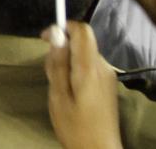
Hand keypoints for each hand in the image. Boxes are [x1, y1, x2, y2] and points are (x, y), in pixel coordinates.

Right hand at [43, 21, 125, 148]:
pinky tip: (70, 92)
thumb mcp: (58, 97)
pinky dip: (77, 71)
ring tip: (59, 87)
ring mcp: (108, 76)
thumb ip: (58, 65)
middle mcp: (102, 67)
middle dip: (63, 49)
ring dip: (68, 61)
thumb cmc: (75, 128)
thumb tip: (56, 34)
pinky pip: (90, 67)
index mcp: (89, 68)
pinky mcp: (109, 85)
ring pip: (85, 54)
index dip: (64, 27)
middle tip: (50, 73)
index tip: (46, 40)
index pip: (82, 30)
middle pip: (83, 42)